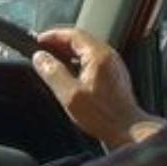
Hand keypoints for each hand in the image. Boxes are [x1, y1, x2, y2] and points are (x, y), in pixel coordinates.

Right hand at [31, 28, 165, 150]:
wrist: (128, 131)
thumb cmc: (102, 116)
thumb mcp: (70, 95)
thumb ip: (53, 73)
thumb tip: (40, 57)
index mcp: (98, 55)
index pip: (73, 34)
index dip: (53, 35)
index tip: (38, 41)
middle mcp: (109, 55)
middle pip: (81, 40)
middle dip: (59, 43)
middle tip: (43, 51)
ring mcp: (114, 65)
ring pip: (87, 50)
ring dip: (68, 53)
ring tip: (53, 62)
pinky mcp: (115, 76)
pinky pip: (94, 60)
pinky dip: (78, 61)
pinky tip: (70, 74)